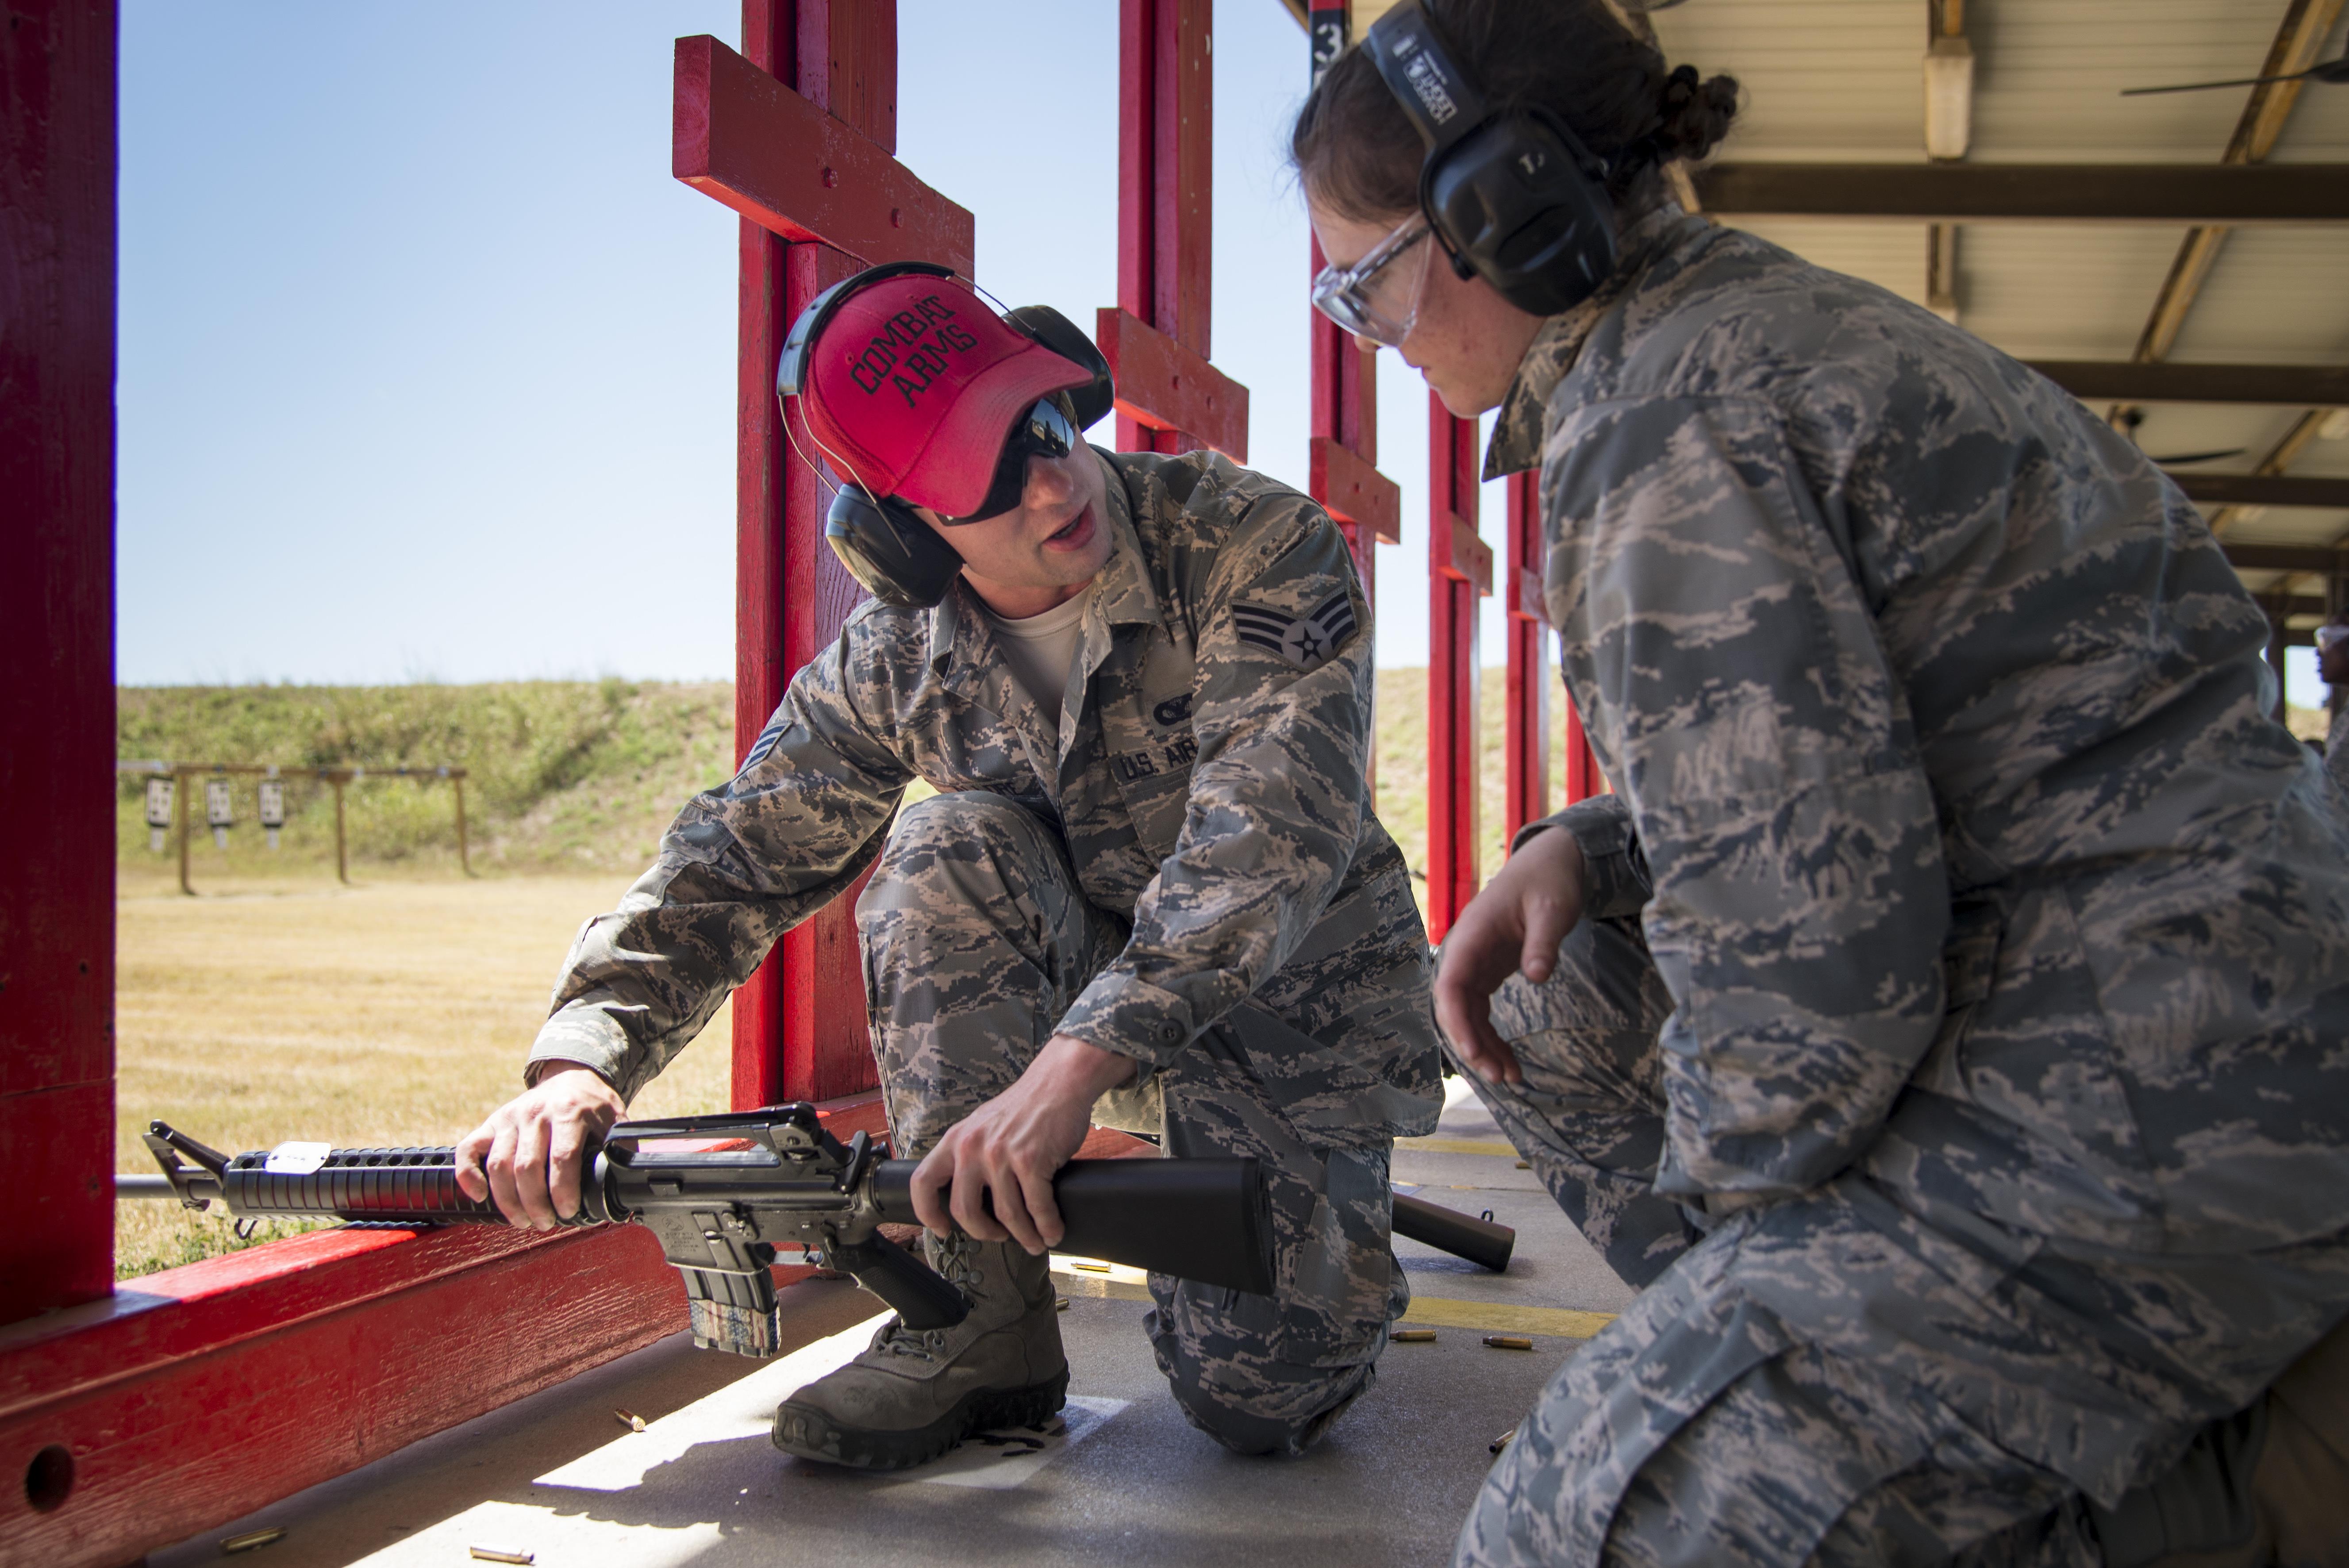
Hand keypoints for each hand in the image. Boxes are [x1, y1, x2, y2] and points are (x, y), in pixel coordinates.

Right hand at [453, 1061, 624, 1229]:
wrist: (572, 1074)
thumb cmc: (594, 1106)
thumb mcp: (615, 1121)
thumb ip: (619, 1150)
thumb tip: (627, 1184)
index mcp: (570, 1111)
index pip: (562, 1157)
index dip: (563, 1191)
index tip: (568, 1212)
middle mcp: (536, 1111)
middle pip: (526, 1167)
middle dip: (535, 1204)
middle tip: (545, 1224)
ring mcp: (510, 1116)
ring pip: (498, 1165)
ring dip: (508, 1200)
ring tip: (522, 1220)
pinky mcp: (491, 1122)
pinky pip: (469, 1149)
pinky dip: (468, 1176)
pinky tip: (478, 1196)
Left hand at [910, 1034, 1137, 1254]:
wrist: (1059, 1082)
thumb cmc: (1025, 1106)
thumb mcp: (983, 1125)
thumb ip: (971, 1154)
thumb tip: (972, 1193)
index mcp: (955, 1140)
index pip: (922, 1182)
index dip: (927, 1213)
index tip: (940, 1229)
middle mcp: (971, 1148)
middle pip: (964, 1210)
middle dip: (984, 1233)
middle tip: (999, 1237)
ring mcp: (1000, 1155)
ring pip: (1006, 1214)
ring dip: (1024, 1236)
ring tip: (1035, 1241)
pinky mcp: (1030, 1160)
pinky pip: (1037, 1207)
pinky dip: (1047, 1225)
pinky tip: (1053, 1230)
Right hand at [1432, 826, 1586, 1086]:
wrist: (1550, 864)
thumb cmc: (1549, 880)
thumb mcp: (1553, 908)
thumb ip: (1543, 942)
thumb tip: (1538, 976)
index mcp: (1472, 935)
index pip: (1450, 984)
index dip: (1456, 1020)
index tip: (1473, 1052)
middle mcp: (1466, 952)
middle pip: (1455, 1007)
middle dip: (1472, 1044)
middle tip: (1500, 1076)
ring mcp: (1475, 963)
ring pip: (1467, 1015)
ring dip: (1483, 1047)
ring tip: (1510, 1078)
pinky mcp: (1488, 971)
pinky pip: (1481, 1011)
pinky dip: (1492, 1036)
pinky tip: (1509, 1059)